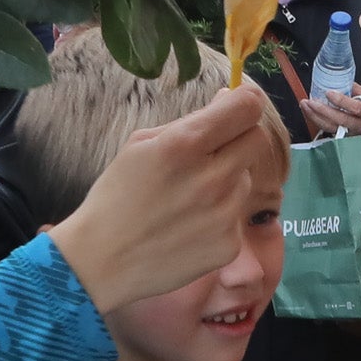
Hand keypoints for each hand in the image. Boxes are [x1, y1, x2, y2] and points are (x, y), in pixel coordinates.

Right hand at [47, 84, 288, 313]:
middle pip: (257, 139)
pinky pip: (237, 217)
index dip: (246, 101)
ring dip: (227, 180)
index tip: (240, 105)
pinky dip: (220, 217)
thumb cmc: (117, 196)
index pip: (247, 107)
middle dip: (240, 138)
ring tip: (190, 198)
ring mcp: (224, 214)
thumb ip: (190, 121)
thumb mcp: (141, 145)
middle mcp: (212, 178)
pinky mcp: (229, 245)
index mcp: (184, 145)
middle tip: (214, 151)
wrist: (102, 261)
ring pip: (246, 180)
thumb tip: (228, 99)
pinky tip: (190, 226)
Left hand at [300, 88, 360, 138]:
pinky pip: (327, 130)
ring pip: (332, 127)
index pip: (356, 108)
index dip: (341, 101)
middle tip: (310, 101)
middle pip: (340, 119)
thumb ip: (354, 88)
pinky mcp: (344, 137)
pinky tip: (309, 113)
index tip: (328, 93)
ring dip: (315, 116)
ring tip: (305, 105)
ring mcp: (352, 133)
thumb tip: (338, 79)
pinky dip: (317, 121)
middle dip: (323, 110)